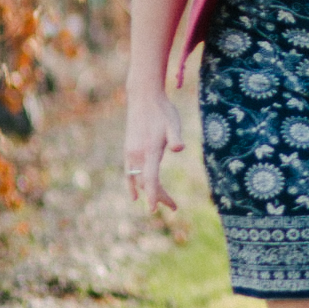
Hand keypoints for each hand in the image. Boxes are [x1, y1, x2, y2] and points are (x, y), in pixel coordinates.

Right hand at [124, 91, 184, 213]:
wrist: (143, 97)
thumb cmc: (163, 111)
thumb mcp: (174, 122)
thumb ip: (176, 137)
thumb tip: (179, 149)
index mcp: (149, 150)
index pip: (150, 179)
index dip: (153, 195)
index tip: (154, 210)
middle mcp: (137, 154)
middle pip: (145, 183)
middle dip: (157, 197)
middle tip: (174, 207)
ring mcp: (130, 153)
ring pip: (137, 180)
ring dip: (148, 192)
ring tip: (161, 203)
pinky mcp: (128, 150)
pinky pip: (129, 174)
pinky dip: (132, 186)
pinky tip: (135, 196)